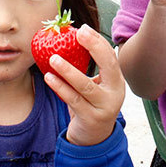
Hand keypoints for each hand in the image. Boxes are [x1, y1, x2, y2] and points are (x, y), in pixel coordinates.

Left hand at [43, 24, 125, 145]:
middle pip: (107, 65)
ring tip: (53, 58)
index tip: (83, 28)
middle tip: (77, 34)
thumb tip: (71, 40)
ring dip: (68, 70)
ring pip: (85, 85)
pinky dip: (60, 88)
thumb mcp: (95, 86)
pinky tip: (49, 77)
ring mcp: (105, 106)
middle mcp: (115, 92)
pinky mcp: (91, 118)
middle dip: (93, 47)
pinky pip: (73, 100)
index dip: (97, 41)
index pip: (110, 56)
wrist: (94, 138)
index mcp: (117, 81)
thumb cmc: (91, 105)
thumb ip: (88, 68)